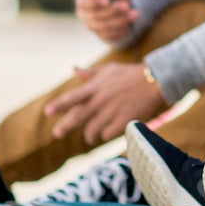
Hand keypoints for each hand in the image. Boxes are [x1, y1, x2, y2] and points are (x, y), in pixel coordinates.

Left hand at [43, 63, 165, 144]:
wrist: (156, 81)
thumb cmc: (131, 74)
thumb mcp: (109, 70)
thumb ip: (90, 73)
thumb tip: (73, 69)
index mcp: (96, 87)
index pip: (73, 97)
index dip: (59, 105)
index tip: (48, 112)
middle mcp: (101, 100)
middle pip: (78, 117)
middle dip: (65, 126)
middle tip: (58, 133)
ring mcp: (112, 111)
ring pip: (92, 130)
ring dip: (90, 134)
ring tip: (91, 136)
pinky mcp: (123, 121)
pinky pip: (108, 134)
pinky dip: (106, 134)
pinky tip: (109, 132)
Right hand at [74, 0, 138, 42]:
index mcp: (83, 0)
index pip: (84, 4)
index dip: (95, 3)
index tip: (106, 0)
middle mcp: (85, 15)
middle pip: (96, 16)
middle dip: (112, 11)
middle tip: (125, 5)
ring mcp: (95, 26)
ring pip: (106, 26)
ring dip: (120, 19)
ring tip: (134, 12)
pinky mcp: (105, 34)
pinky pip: (113, 33)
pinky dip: (124, 25)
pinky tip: (134, 17)